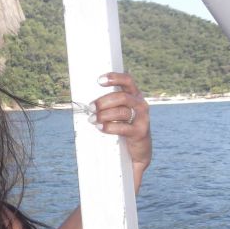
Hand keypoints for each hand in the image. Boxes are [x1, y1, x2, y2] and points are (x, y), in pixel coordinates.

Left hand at [89, 72, 151, 188]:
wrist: (139, 151)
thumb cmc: (124, 127)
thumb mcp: (118, 112)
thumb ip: (107, 104)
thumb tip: (87, 102)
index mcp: (134, 95)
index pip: (127, 81)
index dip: (115, 78)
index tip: (99, 80)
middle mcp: (140, 104)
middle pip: (122, 97)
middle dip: (103, 101)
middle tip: (90, 107)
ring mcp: (142, 118)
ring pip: (121, 112)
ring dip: (103, 115)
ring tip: (92, 119)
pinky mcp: (140, 132)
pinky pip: (123, 128)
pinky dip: (109, 127)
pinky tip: (100, 127)